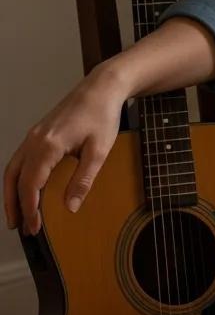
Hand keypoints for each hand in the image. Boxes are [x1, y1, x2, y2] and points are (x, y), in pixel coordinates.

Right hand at [4, 64, 127, 234]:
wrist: (103, 86)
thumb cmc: (103, 114)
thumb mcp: (99, 150)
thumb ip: (83, 180)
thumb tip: (71, 207)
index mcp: (48, 145)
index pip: (30, 186)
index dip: (30, 210)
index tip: (34, 228)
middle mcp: (35, 140)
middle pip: (15, 180)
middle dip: (16, 206)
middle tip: (22, 228)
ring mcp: (34, 135)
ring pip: (12, 170)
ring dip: (11, 193)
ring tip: (17, 215)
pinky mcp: (38, 133)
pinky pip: (20, 159)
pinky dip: (17, 178)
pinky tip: (24, 189)